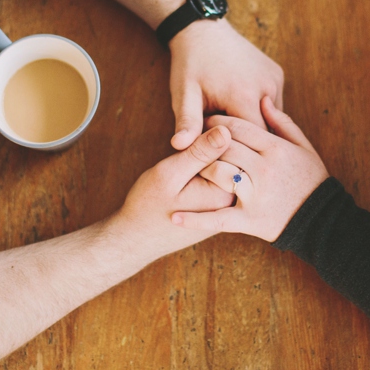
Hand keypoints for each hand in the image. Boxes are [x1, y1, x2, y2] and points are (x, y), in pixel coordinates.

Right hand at [108, 125, 236, 261]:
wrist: (136, 238)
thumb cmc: (148, 206)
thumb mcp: (169, 173)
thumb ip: (198, 153)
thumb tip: (226, 130)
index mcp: (225, 193)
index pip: (232, 147)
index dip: (204, 136)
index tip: (181, 150)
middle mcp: (232, 202)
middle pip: (232, 156)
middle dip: (206, 149)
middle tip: (178, 165)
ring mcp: (226, 205)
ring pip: (223, 166)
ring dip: (204, 159)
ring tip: (179, 174)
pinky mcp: (217, 207)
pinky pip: (217, 178)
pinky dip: (202, 171)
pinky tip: (182, 182)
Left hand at [168, 19, 283, 149]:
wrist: (202, 30)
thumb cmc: (190, 64)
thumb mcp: (184, 94)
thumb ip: (187, 123)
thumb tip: (179, 147)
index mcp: (244, 96)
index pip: (249, 140)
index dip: (232, 148)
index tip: (216, 147)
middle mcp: (266, 87)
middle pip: (263, 131)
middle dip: (244, 138)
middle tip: (220, 135)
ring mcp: (275, 80)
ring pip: (271, 119)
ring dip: (253, 125)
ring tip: (228, 118)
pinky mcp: (278, 75)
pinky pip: (272, 104)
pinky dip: (259, 111)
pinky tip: (238, 106)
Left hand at [171, 96, 328, 241]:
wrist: (326, 223)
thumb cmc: (312, 180)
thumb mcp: (303, 147)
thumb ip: (283, 123)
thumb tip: (264, 100)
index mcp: (276, 148)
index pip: (238, 126)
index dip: (217, 121)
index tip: (205, 119)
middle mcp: (266, 169)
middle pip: (225, 147)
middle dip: (206, 141)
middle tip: (192, 137)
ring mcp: (257, 195)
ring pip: (218, 173)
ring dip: (199, 168)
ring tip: (184, 163)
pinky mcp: (251, 220)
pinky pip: (217, 218)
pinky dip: (195, 219)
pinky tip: (174, 217)